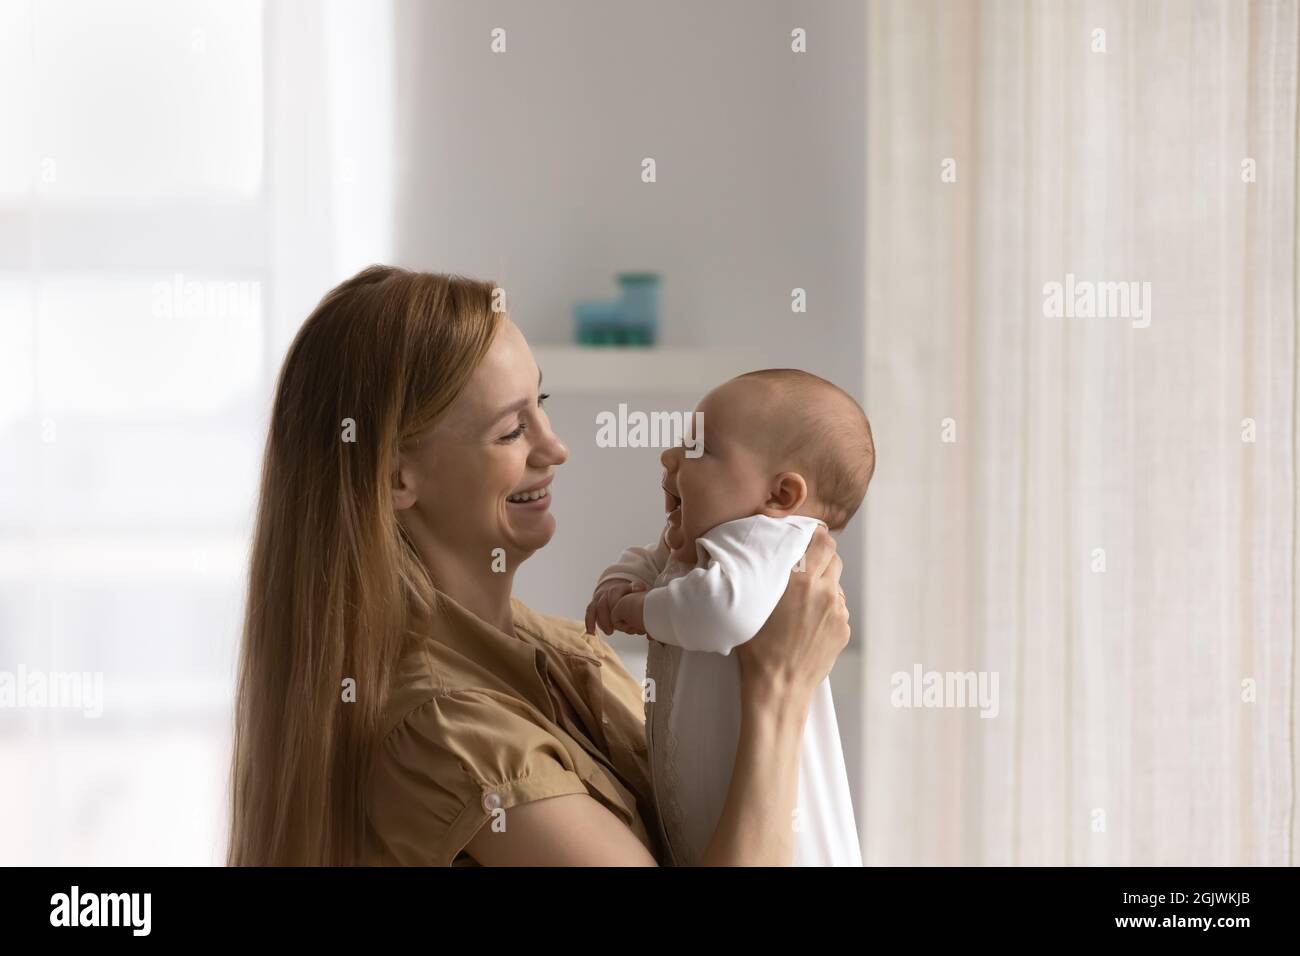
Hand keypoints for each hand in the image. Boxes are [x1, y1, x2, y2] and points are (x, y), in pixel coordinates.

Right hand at [585, 579, 647, 635]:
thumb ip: (638, 588)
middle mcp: (605, 592)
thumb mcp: (635, 589)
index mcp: (617, 588)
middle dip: (609, 617)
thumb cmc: (629, 595)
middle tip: (618, 627)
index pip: (613, 593)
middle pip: (603, 603)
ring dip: (602, 622)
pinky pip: (589, 613)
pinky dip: (589, 622)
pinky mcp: (593, 605)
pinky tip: (591, 632)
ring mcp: (598, 599)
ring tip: (609, 632)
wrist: (616, 591)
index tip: (625, 617)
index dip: (617, 605)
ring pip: (595, 608)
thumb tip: (638, 588)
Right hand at [735, 525, 847, 700]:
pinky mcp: (844, 629)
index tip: (807, 537)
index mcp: (802, 581)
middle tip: (803, 567)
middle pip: (834, 558)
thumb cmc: (756, 647)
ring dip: (823, 586)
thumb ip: (770, 574)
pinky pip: (838, 608)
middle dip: (820, 559)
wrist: (778, 687)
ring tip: (801, 603)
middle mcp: (825, 592)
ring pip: (836, 585)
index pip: (823, 540)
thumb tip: (777, 554)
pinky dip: (826, 610)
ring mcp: (838, 612)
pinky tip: (807, 624)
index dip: (816, 535)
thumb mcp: (755, 601)